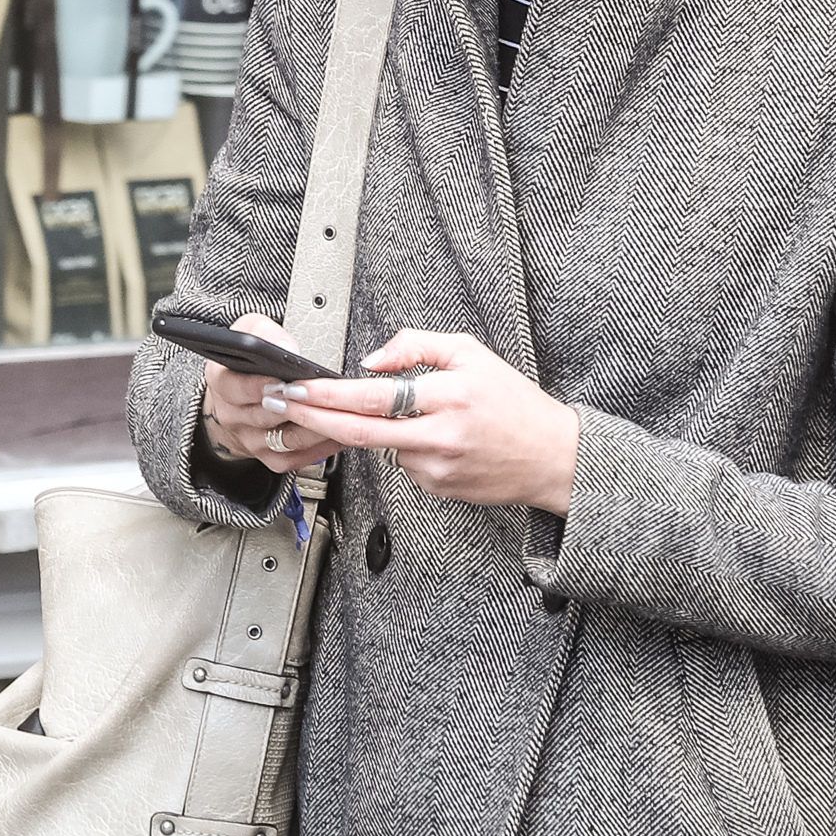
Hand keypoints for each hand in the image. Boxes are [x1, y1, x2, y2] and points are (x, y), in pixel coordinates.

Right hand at [198, 313, 344, 472]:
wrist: (240, 398)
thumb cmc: (248, 363)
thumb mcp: (250, 332)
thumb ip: (266, 333)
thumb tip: (287, 349)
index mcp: (221, 382)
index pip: (234, 387)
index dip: (258, 385)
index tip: (281, 380)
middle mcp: (231, 415)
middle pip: (265, 416)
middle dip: (295, 406)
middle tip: (318, 396)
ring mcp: (250, 440)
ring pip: (287, 439)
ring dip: (314, 426)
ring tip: (336, 412)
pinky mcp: (270, 457)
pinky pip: (297, 458)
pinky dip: (320, 446)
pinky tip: (336, 431)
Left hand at [265, 329, 577, 513]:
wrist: (553, 457)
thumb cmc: (512, 402)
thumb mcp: (470, 354)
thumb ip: (415, 346)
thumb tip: (369, 362)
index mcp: (448, 395)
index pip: (372, 396)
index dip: (326, 394)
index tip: (294, 388)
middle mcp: (439, 435)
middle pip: (357, 432)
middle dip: (311, 418)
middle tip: (282, 405)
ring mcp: (436, 468)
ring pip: (381, 446)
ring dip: (374, 430)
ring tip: (418, 417)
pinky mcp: (437, 489)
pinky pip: (404, 464)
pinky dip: (406, 447)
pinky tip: (438, 441)